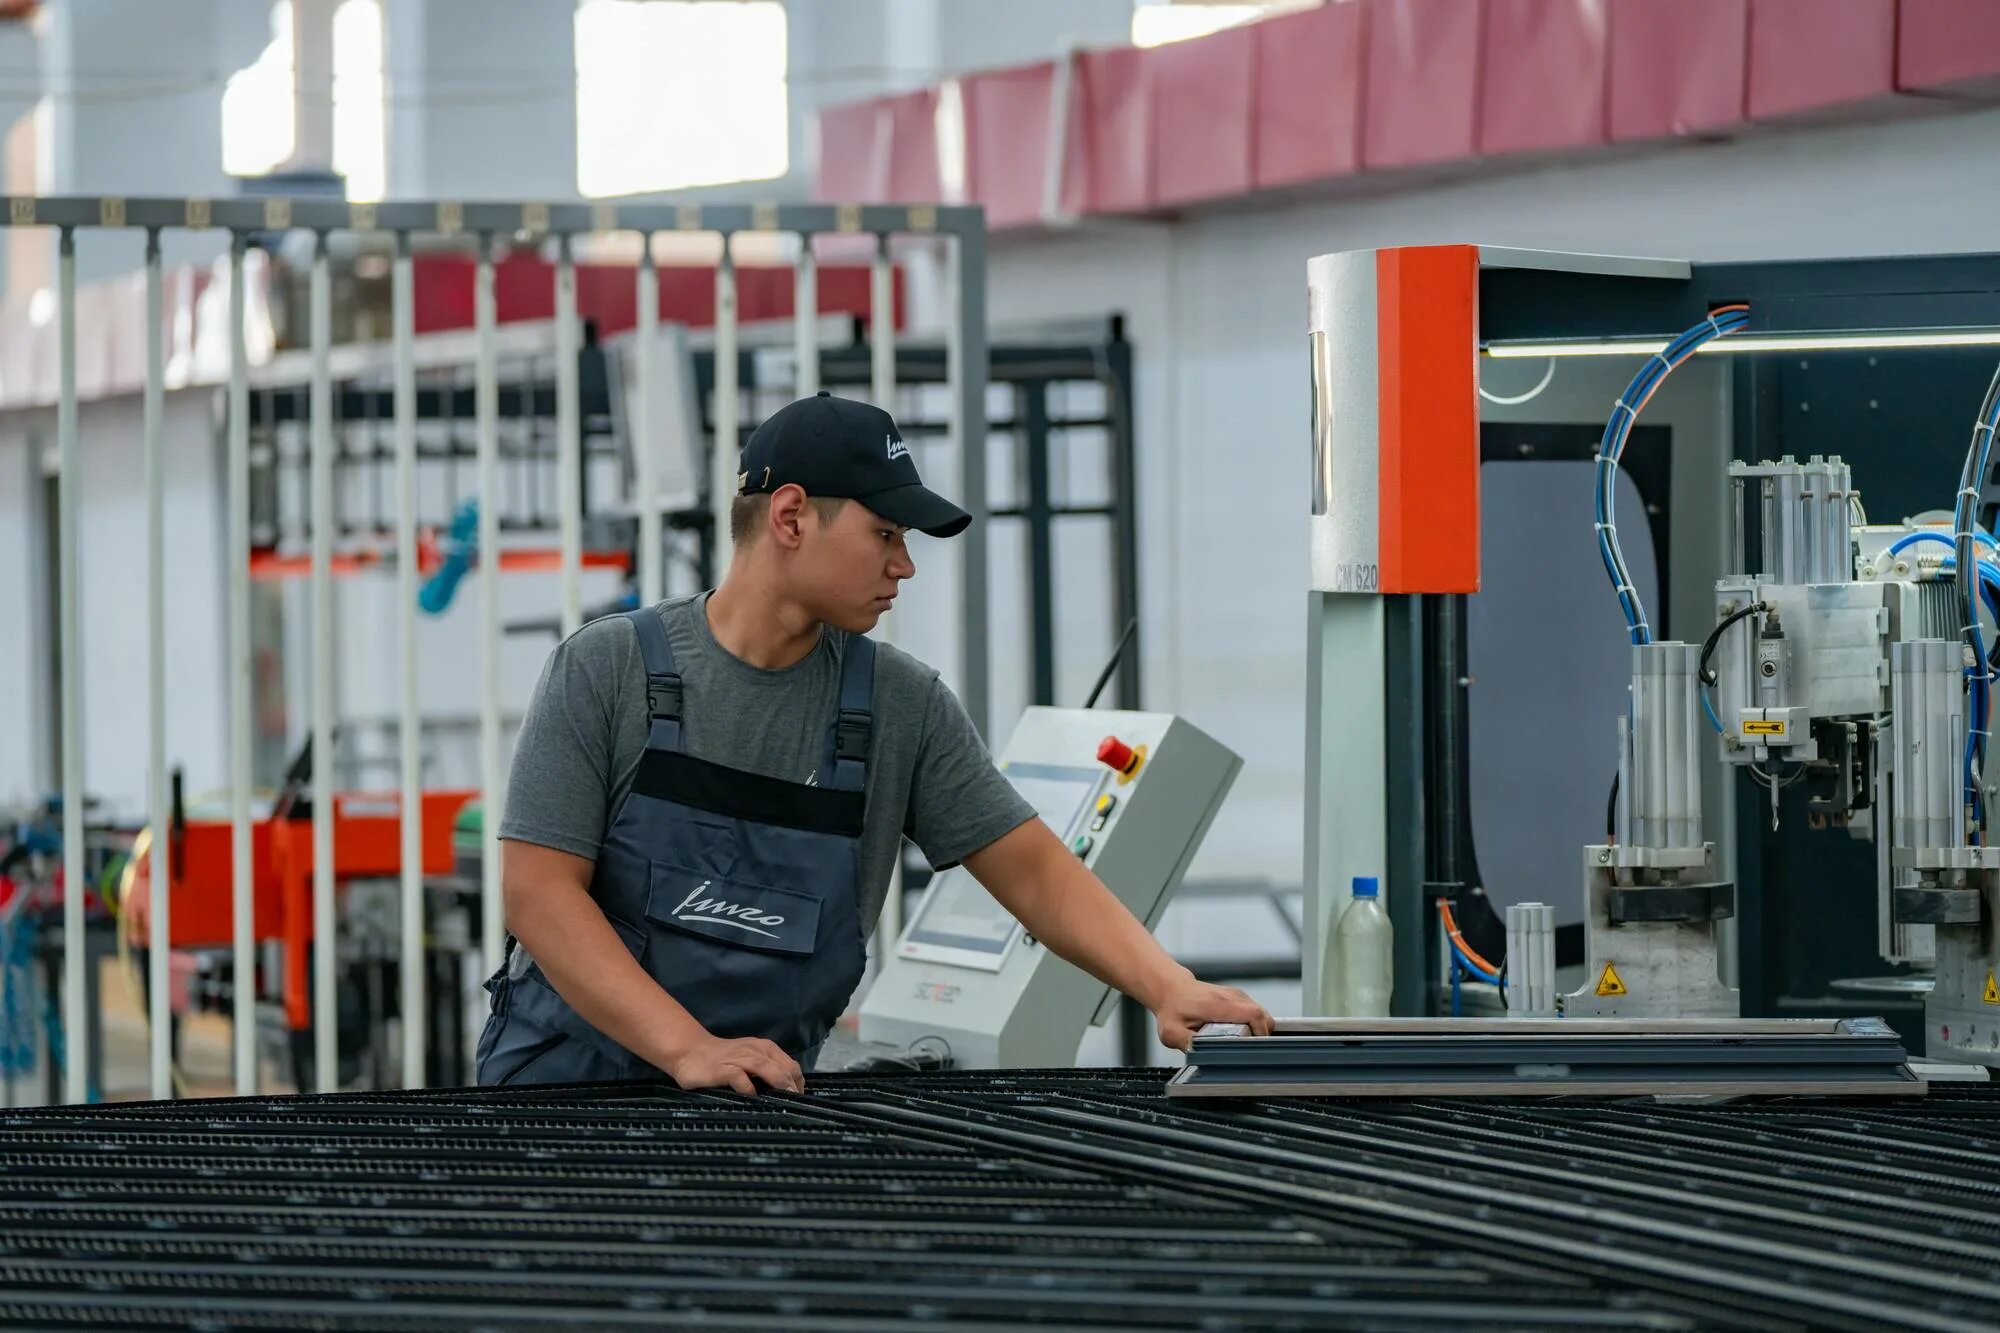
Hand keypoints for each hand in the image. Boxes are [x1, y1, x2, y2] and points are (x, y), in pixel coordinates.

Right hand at [663, 1033, 803, 1095]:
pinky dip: (747, 1087)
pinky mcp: (721, 1069)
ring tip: (786, 1097)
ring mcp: (737, 1059)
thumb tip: (788, 1094)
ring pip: (763, 1066)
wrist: (691, 1052)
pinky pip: (738, 1076)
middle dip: (792, 1084)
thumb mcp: (750, 1061)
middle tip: (797, 1102)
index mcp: (764, 1049)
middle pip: (781, 1066)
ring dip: (777, 1082)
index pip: (790, 1065)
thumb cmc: (724, 1060)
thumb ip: (767, 1072)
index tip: (799, 1100)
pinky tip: (753, 1097)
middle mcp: (754, 1051)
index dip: (798, 1083)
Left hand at [1149, 973, 1273, 1051]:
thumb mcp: (1171, 1031)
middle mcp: (1232, 997)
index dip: (1260, 1033)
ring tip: (1241, 1043)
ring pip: (1262, 1016)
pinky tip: (1239, 1035)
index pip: (1254, 1015)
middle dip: (1260, 1037)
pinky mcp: (1239, 998)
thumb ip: (1186, 1044)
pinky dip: (1253, 1026)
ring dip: (1257, 1032)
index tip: (1253, 1049)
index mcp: (1218, 1004)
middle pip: (1264, 1017)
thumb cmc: (1173, 1010)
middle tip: (1245, 1050)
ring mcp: (1238, 996)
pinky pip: (1256, 1014)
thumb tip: (1202, 1056)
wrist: (1172, 990)